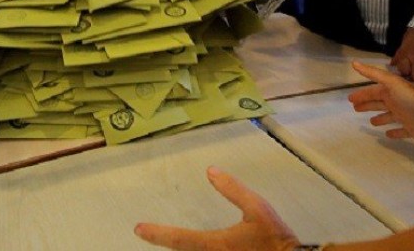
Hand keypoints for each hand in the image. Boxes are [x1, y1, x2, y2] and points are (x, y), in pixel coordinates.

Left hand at [135, 166, 300, 250]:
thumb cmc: (275, 238)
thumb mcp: (257, 208)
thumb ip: (233, 189)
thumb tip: (211, 170)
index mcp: (216, 244)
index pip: (180, 239)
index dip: (157, 233)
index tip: (138, 228)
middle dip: (166, 243)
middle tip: (147, 233)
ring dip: (182, 248)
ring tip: (168, 237)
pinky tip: (194, 246)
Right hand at [348, 61, 413, 142]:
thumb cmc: (413, 98)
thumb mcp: (392, 83)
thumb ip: (374, 73)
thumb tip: (354, 63)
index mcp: (391, 92)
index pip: (373, 93)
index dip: (362, 95)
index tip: (350, 99)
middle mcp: (397, 103)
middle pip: (379, 103)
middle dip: (367, 104)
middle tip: (355, 108)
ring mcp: (405, 117)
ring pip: (388, 117)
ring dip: (379, 118)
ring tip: (371, 122)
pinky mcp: (412, 130)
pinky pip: (401, 131)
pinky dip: (394, 133)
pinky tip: (388, 135)